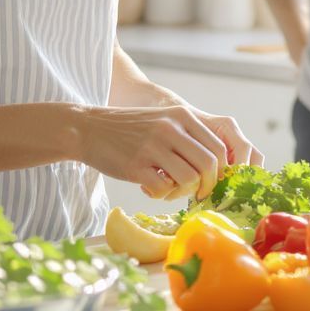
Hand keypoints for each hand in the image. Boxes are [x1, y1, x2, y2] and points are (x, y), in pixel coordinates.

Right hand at [75, 104, 230, 200]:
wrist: (89, 128)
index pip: (218, 148)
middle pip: (209, 165)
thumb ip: (188, 137)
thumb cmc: (129, 129)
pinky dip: (162, 194)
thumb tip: (215, 169)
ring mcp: (153, 146)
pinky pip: (164, 189)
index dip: (220, 171)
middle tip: (197, 194)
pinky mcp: (136, 165)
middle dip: (208, 186)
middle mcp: (171, 128)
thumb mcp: (163, 121)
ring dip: (183, 191)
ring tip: (170, 189)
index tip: (211, 182)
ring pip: (189, 179)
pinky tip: (151, 187)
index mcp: (181, 116)